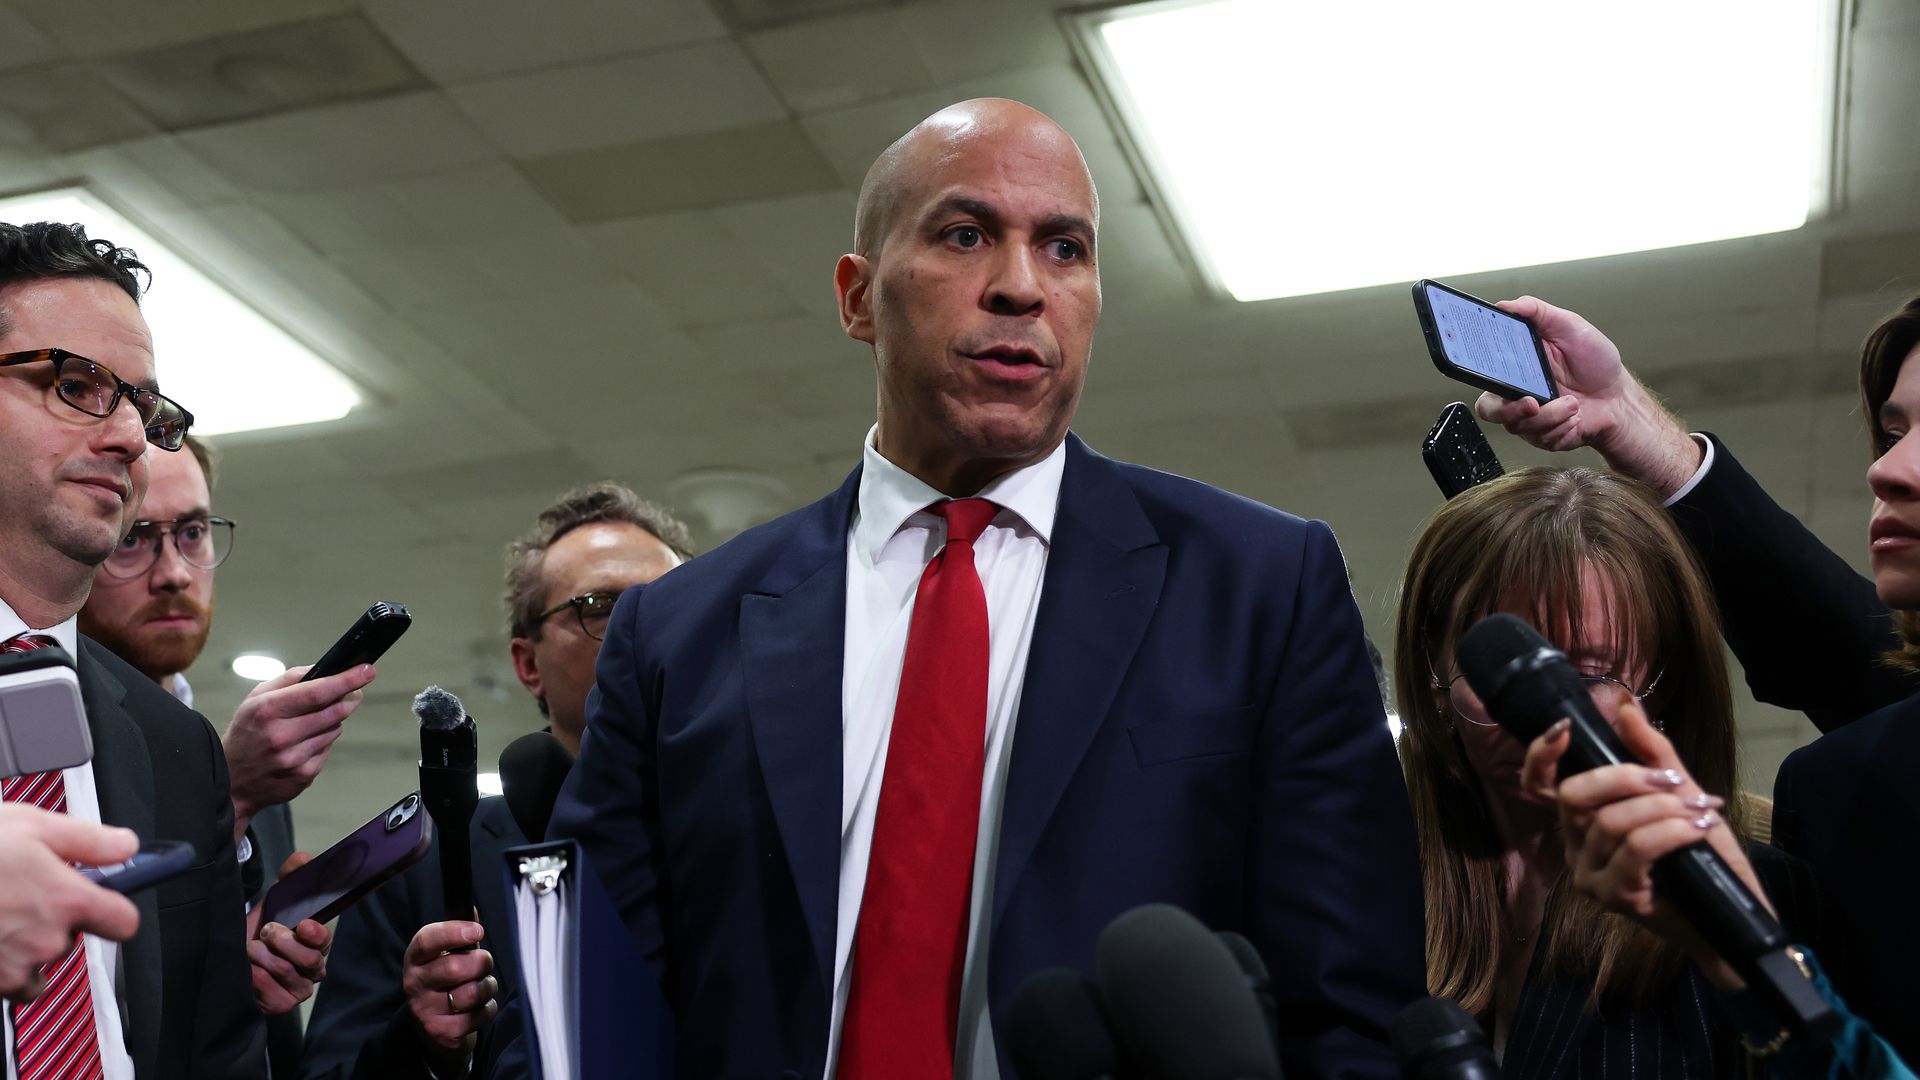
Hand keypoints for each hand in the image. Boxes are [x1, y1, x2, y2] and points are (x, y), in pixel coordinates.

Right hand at [0, 805, 140, 1001]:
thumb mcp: (34, 825)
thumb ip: (89, 840)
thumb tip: (125, 847)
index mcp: (67, 900)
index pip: (123, 922)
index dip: (116, 909)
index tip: (106, 902)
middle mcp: (46, 939)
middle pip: (74, 939)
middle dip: (57, 919)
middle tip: (27, 893)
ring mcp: (15, 965)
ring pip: (41, 963)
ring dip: (29, 946)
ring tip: (2, 914)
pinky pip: (11, 983)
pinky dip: (4, 965)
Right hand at [224, 663, 373, 839]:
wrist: (232, 782)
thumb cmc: (245, 734)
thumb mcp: (255, 699)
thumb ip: (289, 680)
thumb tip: (322, 669)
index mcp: (268, 711)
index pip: (318, 692)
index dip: (347, 679)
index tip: (367, 670)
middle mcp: (281, 735)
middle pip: (335, 711)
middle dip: (349, 697)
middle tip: (353, 691)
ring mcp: (294, 758)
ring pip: (335, 729)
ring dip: (332, 721)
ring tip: (310, 722)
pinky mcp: (304, 775)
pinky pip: (328, 749)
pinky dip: (322, 741)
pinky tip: (303, 743)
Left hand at [246, 852, 331, 1015]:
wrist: (234, 959)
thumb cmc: (259, 931)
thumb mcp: (274, 902)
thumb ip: (290, 877)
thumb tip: (303, 857)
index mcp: (316, 944)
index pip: (325, 941)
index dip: (316, 934)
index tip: (302, 924)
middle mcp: (313, 970)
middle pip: (310, 960)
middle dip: (283, 943)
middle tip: (265, 931)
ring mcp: (298, 990)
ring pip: (287, 973)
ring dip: (263, 957)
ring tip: (249, 949)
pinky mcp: (281, 1006)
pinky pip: (273, 995)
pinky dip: (257, 980)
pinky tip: (249, 971)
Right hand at [404, 919, 495, 1061]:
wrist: (434, 1027)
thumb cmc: (445, 981)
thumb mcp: (447, 955)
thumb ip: (460, 934)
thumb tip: (473, 911)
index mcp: (415, 959)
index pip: (427, 940)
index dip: (454, 932)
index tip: (478, 930)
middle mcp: (414, 984)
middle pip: (455, 967)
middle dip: (481, 962)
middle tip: (484, 963)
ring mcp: (425, 1010)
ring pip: (472, 992)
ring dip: (487, 986)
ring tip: (481, 986)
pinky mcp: (441, 1032)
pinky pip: (479, 1014)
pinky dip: (487, 1008)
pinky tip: (477, 1008)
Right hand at [1470, 296, 1701, 496]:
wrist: (1619, 397)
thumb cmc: (1596, 363)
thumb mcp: (1569, 326)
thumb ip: (1537, 311)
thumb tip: (1505, 305)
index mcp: (1517, 366)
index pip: (1482, 372)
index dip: (1476, 374)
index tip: (1491, 370)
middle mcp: (1518, 393)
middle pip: (1489, 409)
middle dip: (1509, 410)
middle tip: (1531, 404)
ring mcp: (1530, 417)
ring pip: (1519, 426)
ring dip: (1550, 416)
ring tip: (1573, 404)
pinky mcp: (1544, 437)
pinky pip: (1541, 438)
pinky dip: (1563, 426)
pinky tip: (1576, 415)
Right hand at [1521, 702, 1765, 989]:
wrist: (1731, 920)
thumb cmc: (1703, 859)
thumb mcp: (1683, 795)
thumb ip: (1653, 755)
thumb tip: (1624, 708)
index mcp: (1582, 822)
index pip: (1539, 786)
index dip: (1541, 755)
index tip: (1566, 728)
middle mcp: (1575, 848)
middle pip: (1573, 796)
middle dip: (1624, 777)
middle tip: (1672, 780)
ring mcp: (1590, 876)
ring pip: (1612, 822)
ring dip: (1664, 808)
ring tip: (1702, 811)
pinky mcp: (1614, 897)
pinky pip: (1636, 848)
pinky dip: (1672, 831)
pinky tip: (1698, 829)